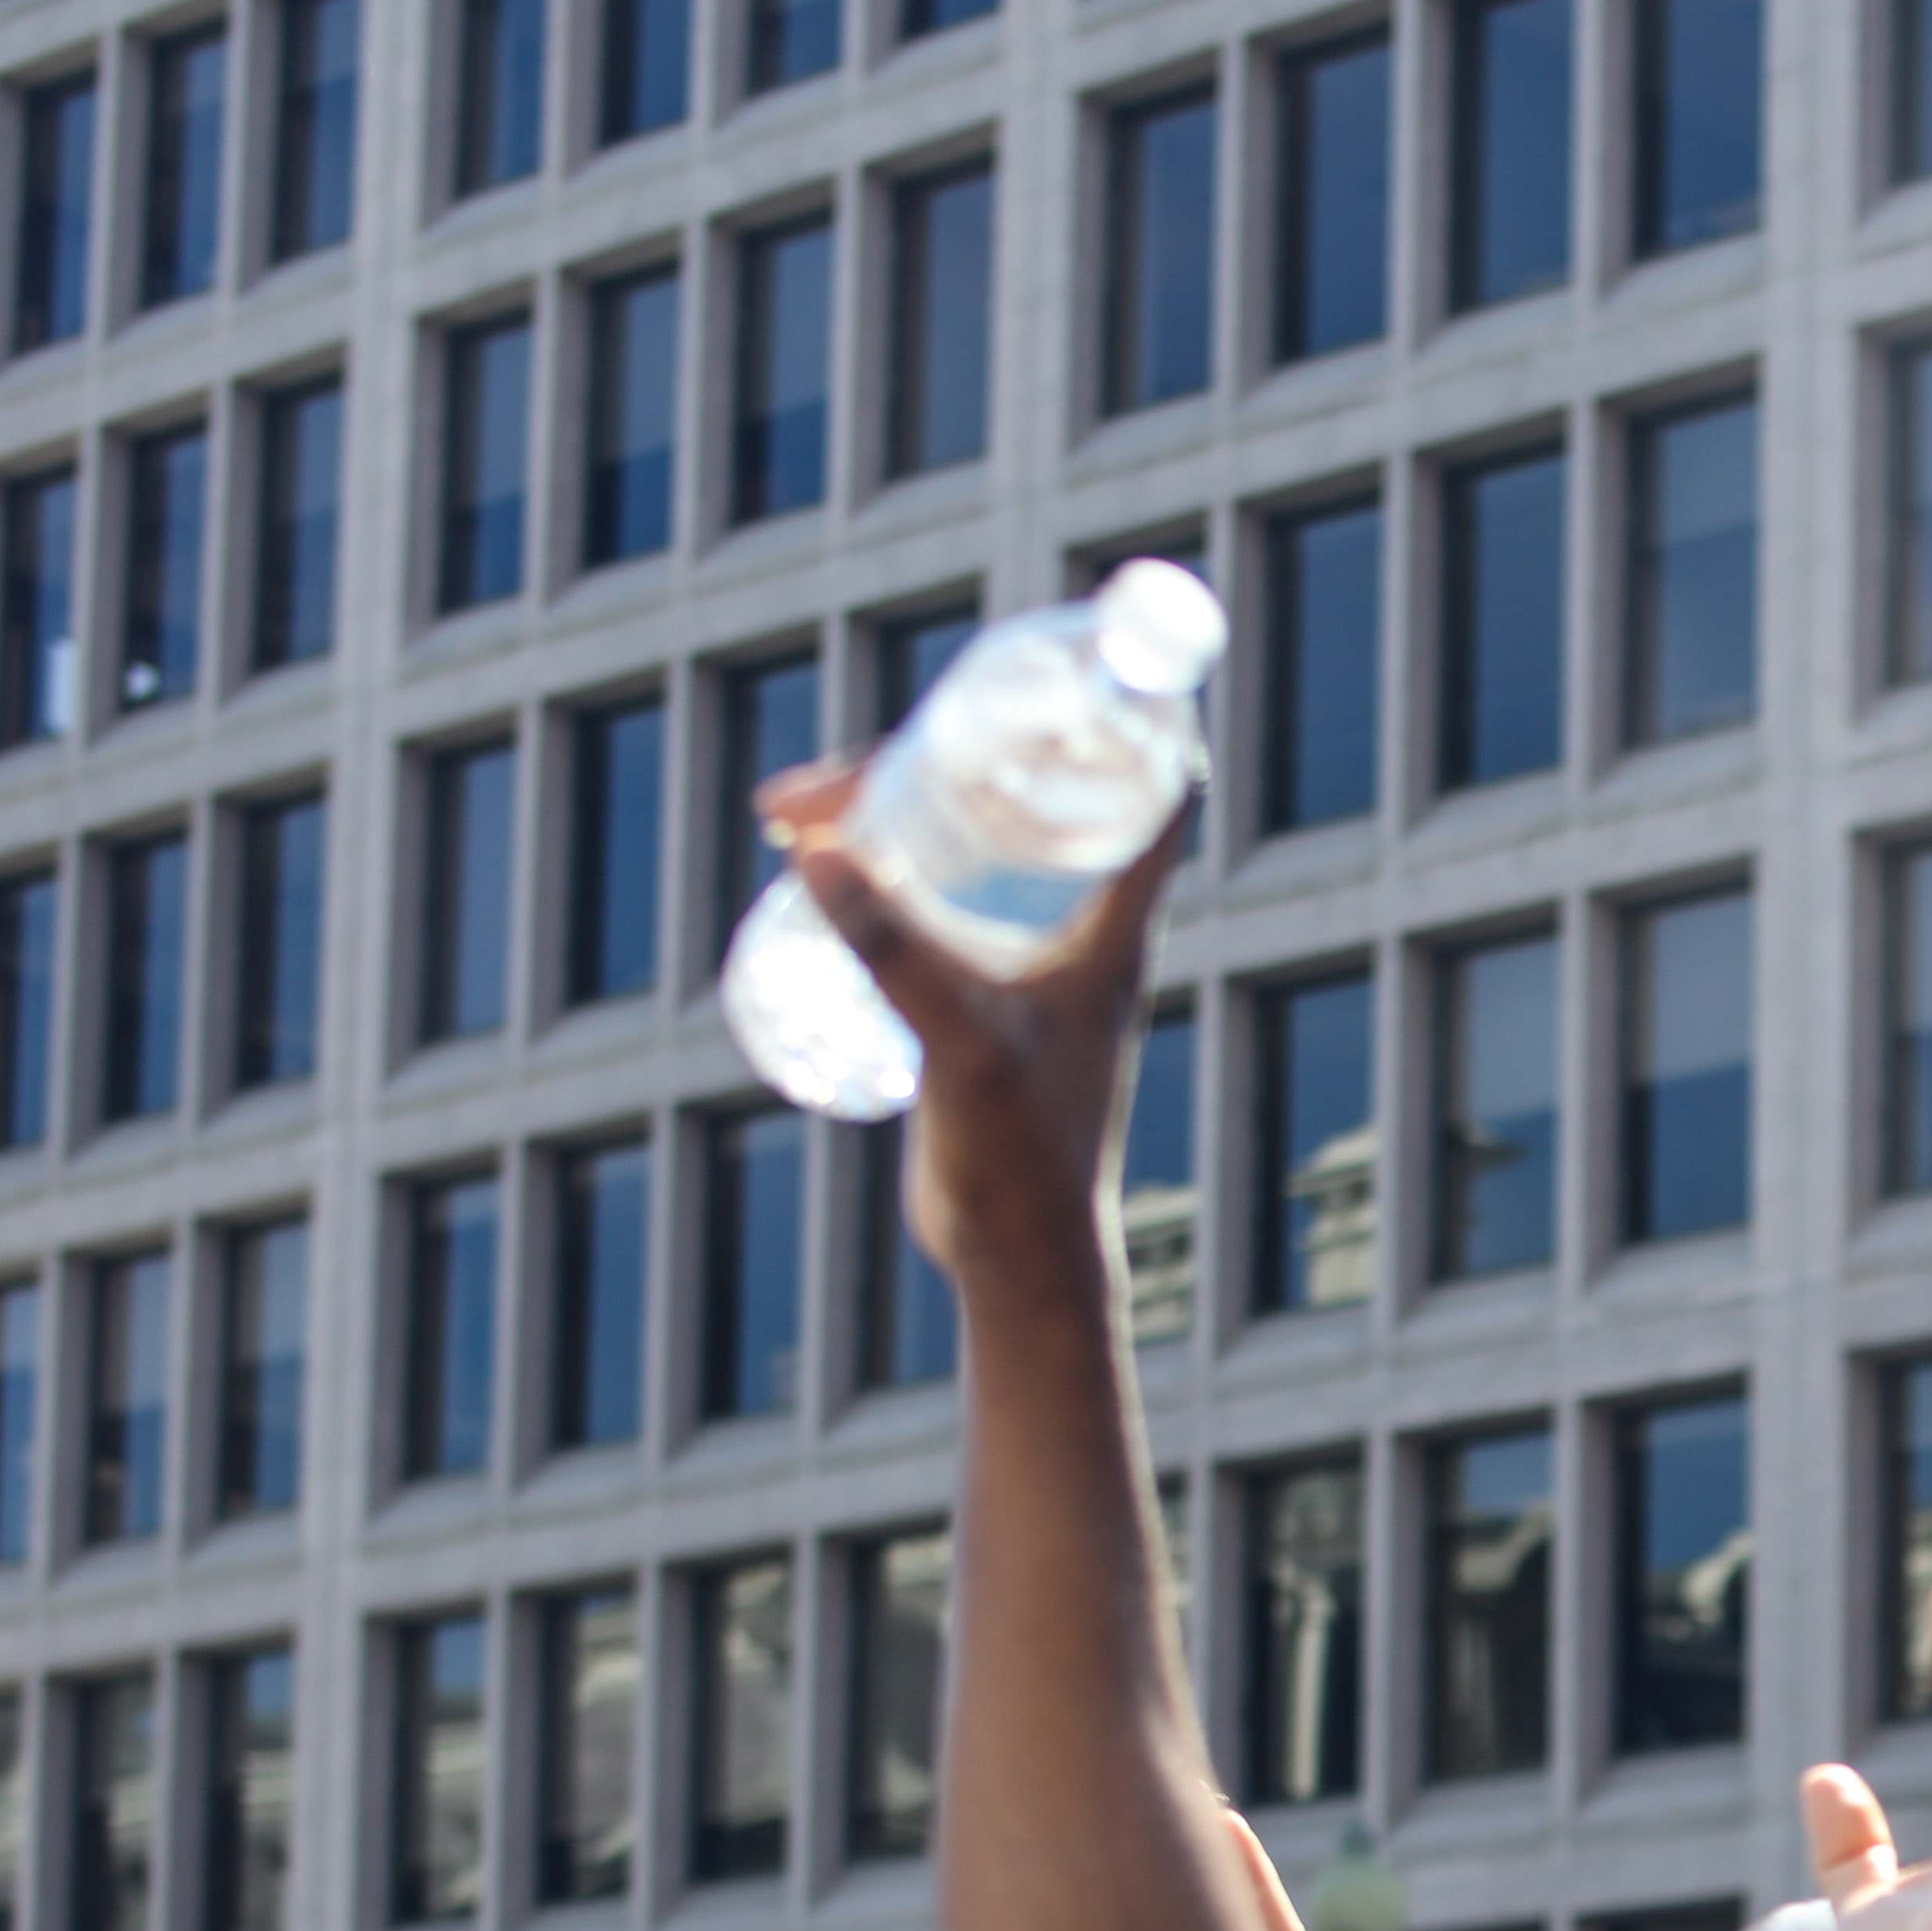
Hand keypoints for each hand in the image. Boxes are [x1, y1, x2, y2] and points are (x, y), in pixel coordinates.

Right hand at [774, 756, 1185, 1315]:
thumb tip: (819, 852)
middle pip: (1016, 808)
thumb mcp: (956, 1042)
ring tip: (784, 822)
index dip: (1120, 720)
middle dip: (920, 767)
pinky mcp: (979, 1000)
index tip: (1056, 669)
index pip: (1147, 794)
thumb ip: (895, 953)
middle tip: (810, 785)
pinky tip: (811, 871)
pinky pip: (932, 903)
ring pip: (962, 854)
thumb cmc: (1019, 1160)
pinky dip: (876, 871)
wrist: (1021, 1261)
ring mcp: (1025, 965)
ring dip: (881, 818)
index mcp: (1107, 929)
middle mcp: (1076, 935)